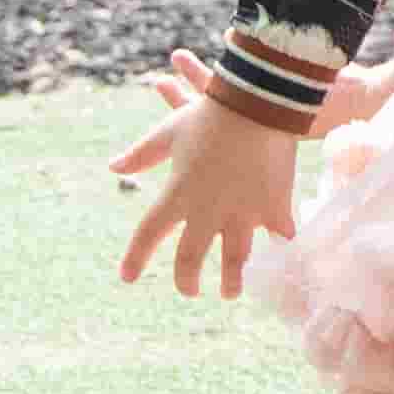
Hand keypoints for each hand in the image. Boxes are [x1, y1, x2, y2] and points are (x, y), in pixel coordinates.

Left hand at [112, 70, 300, 295]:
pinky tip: (280, 245)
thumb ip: (142, 154)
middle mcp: (207, 212)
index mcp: (177, 195)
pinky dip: (279, 238)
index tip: (127, 277)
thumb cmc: (210, 113)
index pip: (147, 236)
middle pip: (190, 258)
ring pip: (234, 258)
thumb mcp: (170, 131)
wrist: (260, 101)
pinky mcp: (273, 204)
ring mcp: (242, 211)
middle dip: (187, 280)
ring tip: (230, 291)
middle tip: (189, 292)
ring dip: (232, 279)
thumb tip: (113, 167)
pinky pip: (278, 231)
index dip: (135, 258)